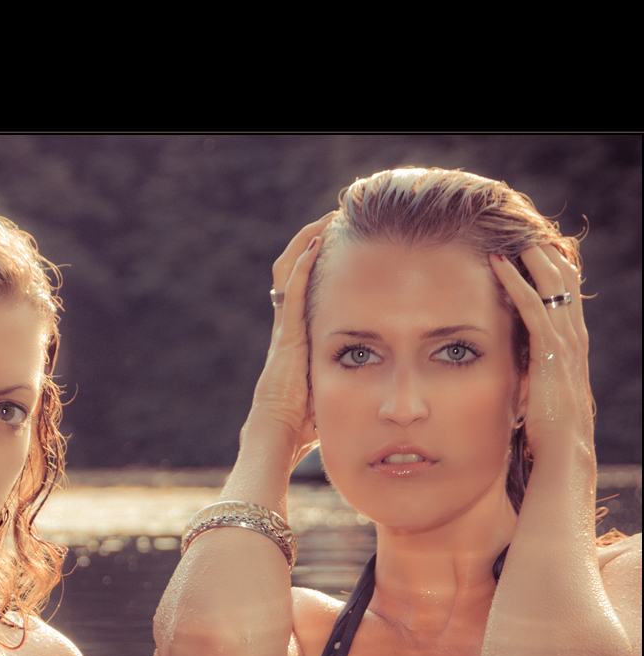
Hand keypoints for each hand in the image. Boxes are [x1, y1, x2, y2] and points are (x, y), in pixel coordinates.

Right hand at [248, 213, 334, 468]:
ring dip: (307, 243)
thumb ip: (344, 383)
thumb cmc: (304, 425)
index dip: (313, 266)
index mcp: (295, 341)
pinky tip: (318, 243)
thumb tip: (376, 390)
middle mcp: (287, 329)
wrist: (279, 435)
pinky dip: (304, 264)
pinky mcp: (287, 334)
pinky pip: (292, 290)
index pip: (301, 292)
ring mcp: (285, 330)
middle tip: (335, 222)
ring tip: (329, 220)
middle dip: (310, 243)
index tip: (336, 246)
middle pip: (291, 273)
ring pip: (288, 272)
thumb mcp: (329, 394)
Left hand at [490, 246, 593, 457]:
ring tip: (513, 234)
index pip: (565, 296)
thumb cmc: (547, 430)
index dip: (551, 269)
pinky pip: (532, 307)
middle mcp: (573, 339)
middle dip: (545, 254)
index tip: (533, 248)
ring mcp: (564, 344)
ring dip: (531, 258)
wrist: (564, 452)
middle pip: (564, 282)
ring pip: (552, 287)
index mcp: (571, 346)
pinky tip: (499, 264)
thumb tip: (513, 365)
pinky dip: (515, 282)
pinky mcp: (549, 353)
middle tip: (524, 229)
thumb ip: (530, 371)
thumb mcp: (539, 391)